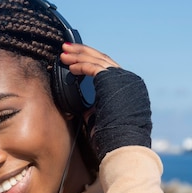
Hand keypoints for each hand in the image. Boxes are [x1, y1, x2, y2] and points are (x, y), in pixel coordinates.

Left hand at [59, 43, 151, 161]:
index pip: (107, 67)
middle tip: (66, 48)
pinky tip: (69, 67)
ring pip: (97, 60)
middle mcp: (128, 78)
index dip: (90, 60)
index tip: (75, 59)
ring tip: (63, 53)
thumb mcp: (103, 117)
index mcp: (127, 86)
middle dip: (82, 52)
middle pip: (102, 59)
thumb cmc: (114, 137)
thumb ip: (95, 108)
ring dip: (78, 55)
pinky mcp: (113, 80)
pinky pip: (94, 68)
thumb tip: (82, 107)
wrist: (124, 143)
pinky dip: (80, 65)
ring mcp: (123, 77)